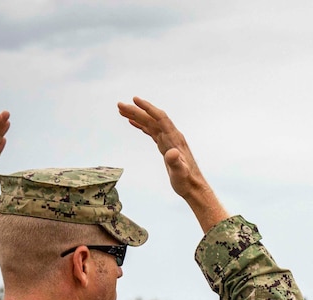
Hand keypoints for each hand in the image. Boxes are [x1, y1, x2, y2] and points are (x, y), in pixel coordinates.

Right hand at [117, 97, 226, 230]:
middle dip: (136, 111)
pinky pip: (152, 132)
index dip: (148, 108)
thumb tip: (172, 153)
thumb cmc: (186, 181)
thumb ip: (176, 162)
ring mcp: (169, 141)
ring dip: (137, 116)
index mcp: (175, 139)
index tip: (134, 100)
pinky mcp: (166, 147)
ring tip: (122, 111)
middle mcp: (172, 137)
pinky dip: (142, 125)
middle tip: (119, 105)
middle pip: (152, 119)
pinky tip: (133, 123)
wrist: (193, 188)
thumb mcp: (180, 173)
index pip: (160, 118)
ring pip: (151, 124)